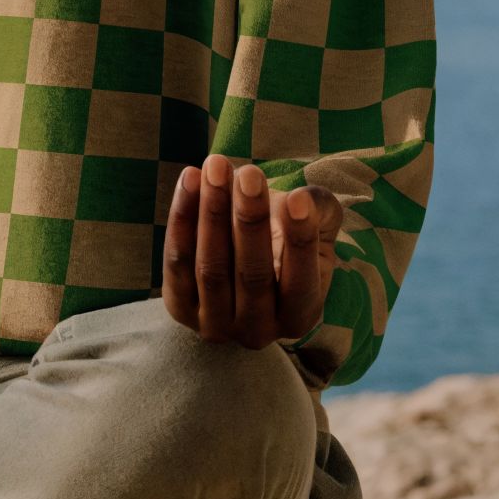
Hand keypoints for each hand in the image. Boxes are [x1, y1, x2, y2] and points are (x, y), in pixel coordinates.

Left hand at [163, 153, 347, 348]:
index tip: (297, 197)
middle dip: (250, 220)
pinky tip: (191, 178)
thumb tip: (304, 200)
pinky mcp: (180, 308)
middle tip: (249, 174)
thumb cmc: (288, 239)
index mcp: (299, 316)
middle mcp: (258, 331)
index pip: (300, 282)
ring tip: (216, 166)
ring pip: (211, 268)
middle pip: (252, 275)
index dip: (298, 239)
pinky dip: (182, 218)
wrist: (246, 261)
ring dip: (212, 212)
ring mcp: (215, 325)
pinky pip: (177, 263)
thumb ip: (321, 211)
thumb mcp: (317, 227)